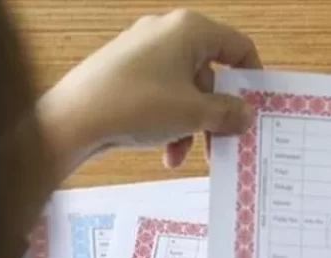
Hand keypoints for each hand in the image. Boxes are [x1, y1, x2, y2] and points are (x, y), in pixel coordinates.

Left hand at [37, 9, 260, 175]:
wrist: (74, 118)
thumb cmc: (133, 104)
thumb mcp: (193, 114)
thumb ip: (226, 113)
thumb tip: (244, 114)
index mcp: (190, 30)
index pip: (238, 47)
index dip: (251, 79)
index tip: (255, 107)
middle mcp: (166, 33)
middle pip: (209, 73)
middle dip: (215, 113)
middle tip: (221, 142)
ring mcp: (143, 52)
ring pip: (183, 89)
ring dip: (189, 125)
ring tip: (180, 154)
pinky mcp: (125, 72)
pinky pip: (159, 95)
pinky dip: (167, 121)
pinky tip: (163, 151)